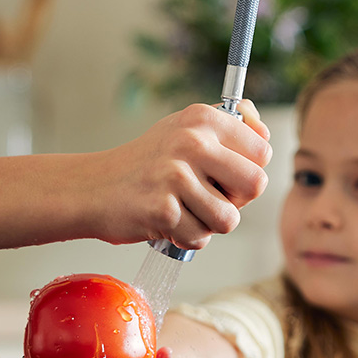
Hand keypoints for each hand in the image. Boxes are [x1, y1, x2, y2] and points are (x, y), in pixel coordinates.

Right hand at [89, 100, 271, 251]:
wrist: (92, 187)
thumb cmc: (145, 164)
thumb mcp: (183, 129)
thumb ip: (228, 126)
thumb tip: (264, 130)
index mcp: (202, 118)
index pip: (262, 151)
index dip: (247, 171)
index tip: (223, 174)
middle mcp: (191, 141)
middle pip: (256, 184)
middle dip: (236, 200)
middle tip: (207, 197)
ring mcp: (176, 175)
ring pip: (229, 219)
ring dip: (208, 224)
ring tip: (184, 209)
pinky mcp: (163, 210)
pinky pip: (200, 238)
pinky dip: (186, 237)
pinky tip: (166, 220)